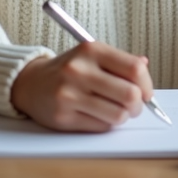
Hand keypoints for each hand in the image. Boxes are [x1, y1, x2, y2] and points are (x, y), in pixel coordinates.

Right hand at [10, 42, 154, 131]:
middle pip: (129, 94)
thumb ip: (120, 61)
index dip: (147, 84)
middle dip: (139, 105)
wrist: (31, 83)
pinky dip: (106, 124)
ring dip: (123, 116)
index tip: (146, 92)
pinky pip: (101, 127)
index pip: (134, 69)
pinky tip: (97, 115)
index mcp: (91, 50)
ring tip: (116, 110)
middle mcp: (79, 70)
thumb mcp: (93, 56)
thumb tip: (145, 67)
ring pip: (118, 115)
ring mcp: (69, 95)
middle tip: (135, 105)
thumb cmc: (69, 70)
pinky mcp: (63, 117)